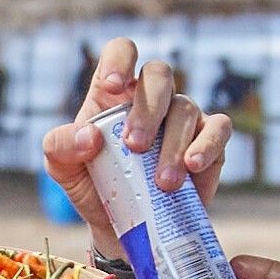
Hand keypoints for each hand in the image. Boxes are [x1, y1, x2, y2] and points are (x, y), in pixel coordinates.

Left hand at [42, 39, 229, 244]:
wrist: (124, 227)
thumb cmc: (93, 187)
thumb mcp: (62, 168)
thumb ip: (61, 146)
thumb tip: (90, 137)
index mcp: (116, 93)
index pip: (123, 50)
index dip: (120, 59)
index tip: (113, 86)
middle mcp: (153, 97)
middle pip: (160, 74)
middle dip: (147, 109)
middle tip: (134, 146)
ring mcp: (184, 117)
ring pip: (186, 107)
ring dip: (173, 144)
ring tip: (162, 182)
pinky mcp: (209, 141)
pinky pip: (218, 129)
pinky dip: (207, 145)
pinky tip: (192, 166)